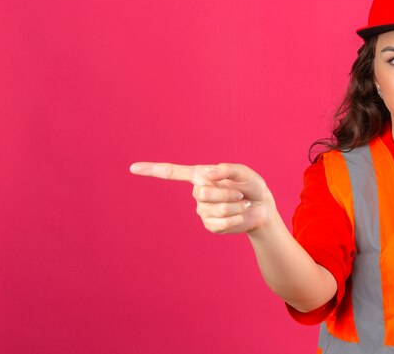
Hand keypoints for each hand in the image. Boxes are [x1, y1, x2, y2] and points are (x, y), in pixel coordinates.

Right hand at [129, 162, 276, 233]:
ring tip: (242, 203)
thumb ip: (227, 169)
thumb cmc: (252, 187)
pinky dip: (235, 219)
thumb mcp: (244, 173)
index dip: (152, 170)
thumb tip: (208, 175)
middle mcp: (198, 193)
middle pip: (202, 194)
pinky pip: (220, 223)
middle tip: (240, 194)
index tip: (132, 168)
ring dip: (234, 206)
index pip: (172, 172)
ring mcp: (203, 211)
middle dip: (226, 193)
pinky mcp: (211, 225)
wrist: (261, 209)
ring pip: (214, 210)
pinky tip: (240, 215)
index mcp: (202, 175)